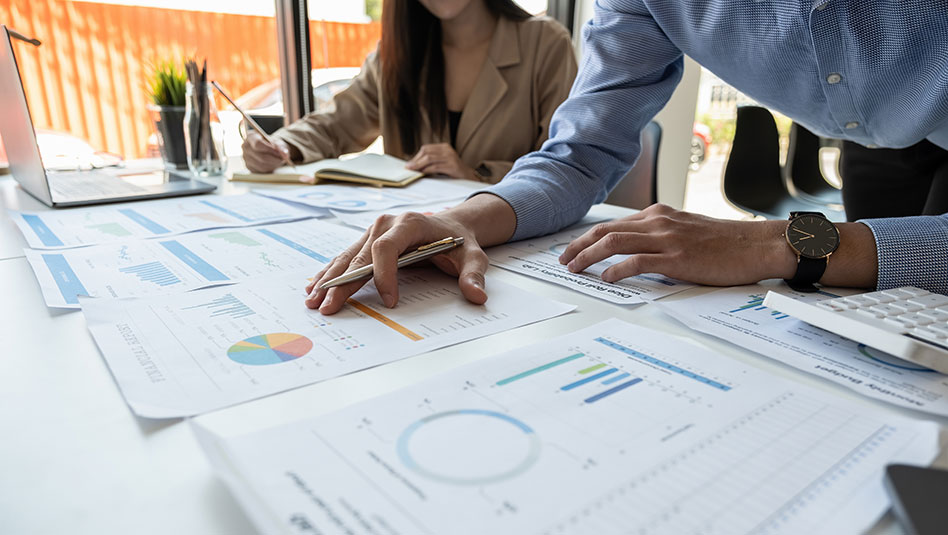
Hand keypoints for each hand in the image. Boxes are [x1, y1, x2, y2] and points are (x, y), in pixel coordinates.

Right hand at [241, 131, 292, 172]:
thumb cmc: (272, 145)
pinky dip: (269, 169)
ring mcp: (245, 158)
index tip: (280, 153)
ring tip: (279, 161)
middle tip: (283, 159)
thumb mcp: (277, 143)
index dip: (270, 149)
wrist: (268, 150)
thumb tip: (284, 154)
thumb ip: (281, 147)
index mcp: (251, 137)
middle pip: (260, 156)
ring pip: (261, 165)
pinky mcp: (249, 167)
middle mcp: (245, 147)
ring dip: (273, 165)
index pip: (258, 144)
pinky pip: (261, 171)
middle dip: (274, 159)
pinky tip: (273, 164)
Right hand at [305, 212, 489, 314]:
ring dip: (329, 279)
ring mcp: (373, 231)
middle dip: (343, 283)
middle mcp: (386, 223)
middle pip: (360, 255)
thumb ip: (474, 275)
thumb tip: (476, 296)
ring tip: (312, 300)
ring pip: (347, 256)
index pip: (387, 247)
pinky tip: (315, 287)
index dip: (384, 274)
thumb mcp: (474, 257)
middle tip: (329, 307)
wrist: (452, 225)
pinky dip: (331, 273)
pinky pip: (347, 257)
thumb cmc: (460, 241)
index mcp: (410, 223)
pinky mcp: (368, 240)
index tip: (391, 301)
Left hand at [405, 143, 475, 179]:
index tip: (410, 164)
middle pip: (427, 153)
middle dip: (416, 161)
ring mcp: (451, 157)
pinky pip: (436, 167)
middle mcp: (447, 150)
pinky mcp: (453, 166)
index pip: (426, 149)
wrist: (469, 177)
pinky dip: (427, 170)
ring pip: (430, 159)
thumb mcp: (442, 162)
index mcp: (444, 147)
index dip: (416, 156)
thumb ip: (431, 161)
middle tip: (409, 168)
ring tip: (413, 171)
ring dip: (419, 166)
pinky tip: (422, 173)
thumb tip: (413, 164)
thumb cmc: (453, 171)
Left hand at [559, 204, 796, 285]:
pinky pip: (636, 261)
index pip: (613, 224)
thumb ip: (661, 235)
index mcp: (659, 214)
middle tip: (564, 260)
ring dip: (589, 257)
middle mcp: (658, 222)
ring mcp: (666, 239)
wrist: (756, 245)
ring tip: (575, 269)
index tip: (574, 249)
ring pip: (614, 243)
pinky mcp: (676, 258)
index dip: (588, 237)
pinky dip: (616, 270)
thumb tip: (638, 249)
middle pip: (606, 230)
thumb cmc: (726, 242)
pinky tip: (607, 279)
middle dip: (579, 246)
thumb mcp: (687, 230)